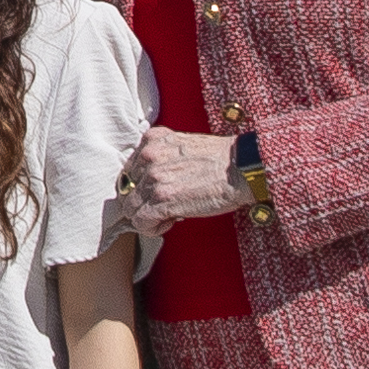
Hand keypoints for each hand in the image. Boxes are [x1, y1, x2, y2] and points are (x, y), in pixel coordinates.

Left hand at [110, 125, 250, 238]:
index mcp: (152, 140)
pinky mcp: (162, 200)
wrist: (241, 169)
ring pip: (130, 208)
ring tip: (169, 215)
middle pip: (127, 190)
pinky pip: (140, 222)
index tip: (159, 193)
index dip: (142, 186)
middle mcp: (149, 156)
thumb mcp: (182, 145)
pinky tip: (169, 222)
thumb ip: (160, 157)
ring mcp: (154, 178)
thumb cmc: (218, 160)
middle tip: (165, 207)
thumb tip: (145, 184)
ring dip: (147, 217)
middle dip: (143, 202)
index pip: (129, 171)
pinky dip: (151, 228)